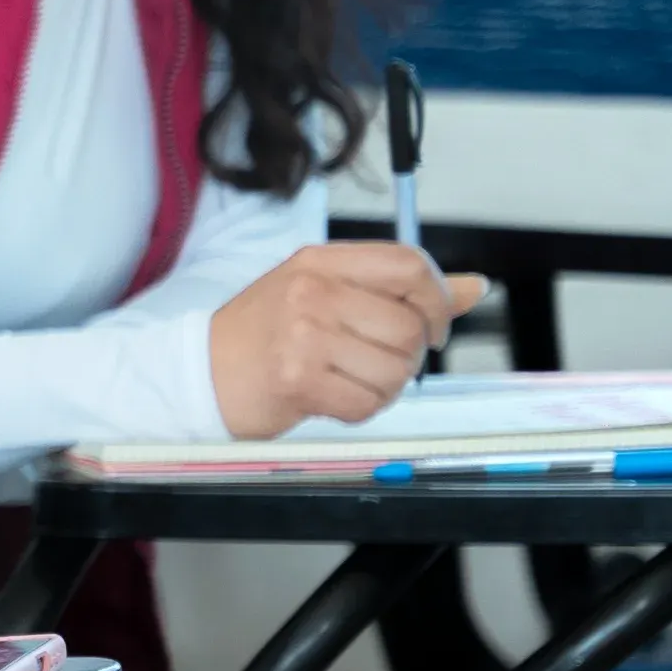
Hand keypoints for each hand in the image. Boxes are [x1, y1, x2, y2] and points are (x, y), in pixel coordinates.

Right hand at [207, 245, 486, 438]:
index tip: (433, 326)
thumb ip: (400, 291)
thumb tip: (475, 288)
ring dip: (384, 387)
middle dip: (407, 356)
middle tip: (374, 362)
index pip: (409, 265)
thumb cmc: (264, 334)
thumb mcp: (325, 294)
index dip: (437, 300)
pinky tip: (334, 398)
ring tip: (349, 380)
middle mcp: (311, 291)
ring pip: (395, 370)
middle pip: (410, 326)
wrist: (196, 373)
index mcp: (320, 261)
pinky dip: (360, 409)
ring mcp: (302, 335)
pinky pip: (368, 402)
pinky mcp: (298, 379)